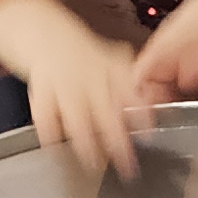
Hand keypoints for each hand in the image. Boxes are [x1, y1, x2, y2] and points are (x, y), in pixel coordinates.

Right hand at [0, 0, 151, 177]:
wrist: (43, 33)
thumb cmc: (81, 53)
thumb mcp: (110, 58)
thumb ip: (129, 80)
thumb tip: (155, 98)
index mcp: (109, 69)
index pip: (129, 92)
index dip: (140, 112)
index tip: (148, 132)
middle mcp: (88, 77)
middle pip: (105, 112)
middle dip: (116, 139)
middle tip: (126, 162)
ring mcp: (64, 84)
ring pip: (76, 117)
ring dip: (85, 142)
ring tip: (93, 163)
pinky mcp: (42, 91)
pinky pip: (45, 115)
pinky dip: (49, 132)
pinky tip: (55, 149)